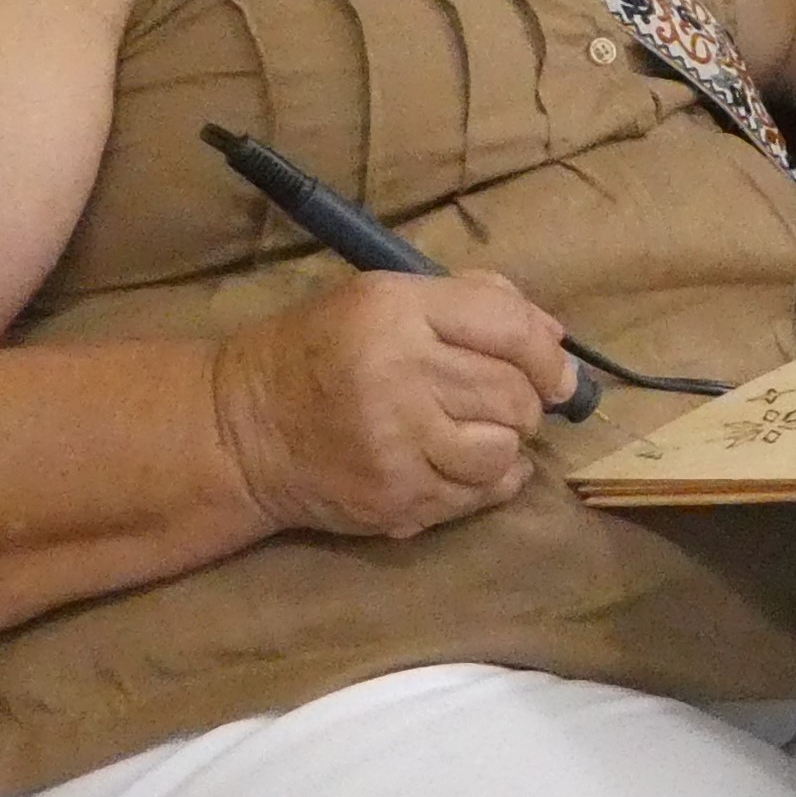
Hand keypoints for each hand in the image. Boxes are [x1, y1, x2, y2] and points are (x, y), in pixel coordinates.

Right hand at [210, 270, 572, 536]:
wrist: (241, 430)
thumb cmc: (319, 352)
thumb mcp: (382, 298)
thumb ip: (471, 302)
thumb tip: (554, 337)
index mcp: (396, 311)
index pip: (509, 329)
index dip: (546, 354)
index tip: (555, 371)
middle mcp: (398, 374)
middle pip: (513, 394)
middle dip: (528, 402)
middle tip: (509, 404)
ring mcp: (396, 444)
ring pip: (503, 449)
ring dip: (506, 443)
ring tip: (476, 433)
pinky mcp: (395, 498)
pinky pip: (478, 495)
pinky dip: (489, 482)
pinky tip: (465, 465)